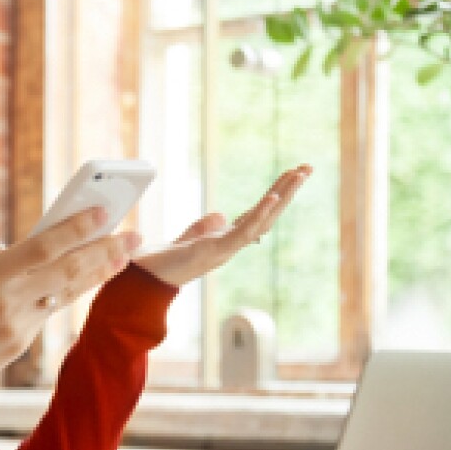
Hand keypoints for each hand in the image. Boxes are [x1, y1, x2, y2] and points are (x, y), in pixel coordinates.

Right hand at [0, 207, 141, 397]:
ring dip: (96, 274)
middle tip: (133, 237)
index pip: (45, 246)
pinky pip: (44, 313)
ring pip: (65, 294)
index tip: (104, 213)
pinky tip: (76, 280)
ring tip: (122, 257)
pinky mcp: (20, 346)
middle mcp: (10, 301)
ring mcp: (18, 327)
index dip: (78, 228)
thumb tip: (21, 251)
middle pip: (69, 271)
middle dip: (105, 252)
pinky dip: (58, 295)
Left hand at [134, 164, 311, 286]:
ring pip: (262, 221)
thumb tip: (220, 216)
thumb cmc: (160, 264)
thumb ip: (202, 228)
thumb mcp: (186, 240)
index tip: (291, 174)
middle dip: (288, 191)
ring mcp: (224, 249)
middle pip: (266, 215)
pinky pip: (243, 233)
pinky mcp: (214, 252)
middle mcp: (230, 245)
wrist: (142, 282)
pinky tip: (273, 197)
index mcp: (224, 239)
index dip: (274, 195)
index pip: (256, 213)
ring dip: (282, 197)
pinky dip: (259, 215)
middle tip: (307, 167)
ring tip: (299, 173)